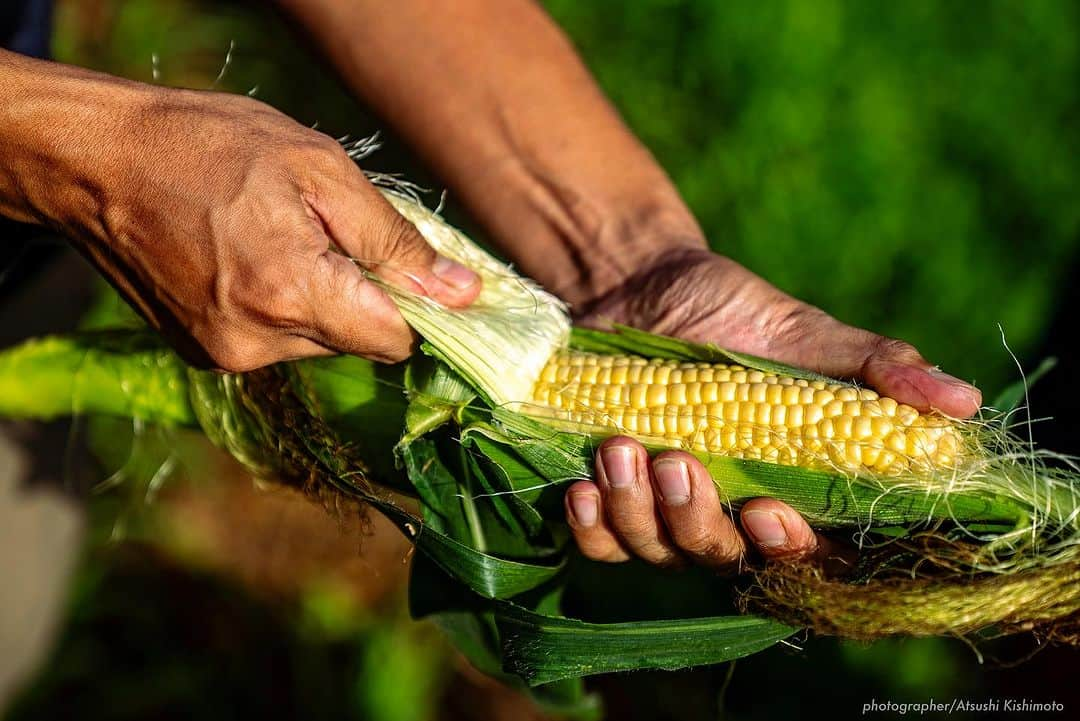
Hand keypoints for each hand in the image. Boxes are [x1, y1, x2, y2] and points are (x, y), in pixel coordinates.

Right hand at [3, 68, 478, 369]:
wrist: (97, 162)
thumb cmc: (211, 147)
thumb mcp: (319, 170)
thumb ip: (394, 242)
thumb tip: (462, 294)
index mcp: (292, 294)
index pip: (395, 341)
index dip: (413, 307)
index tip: (408, 271)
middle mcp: (259, 343)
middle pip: (357, 341)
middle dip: (361, 293)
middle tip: (326, 231)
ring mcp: (225, 356)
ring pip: (318, 342)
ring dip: (319, 299)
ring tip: (279, 237)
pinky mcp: (204, 356)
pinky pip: (276, 342)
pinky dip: (280, 307)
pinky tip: (251, 259)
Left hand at [563, 247, 981, 570]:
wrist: (635, 282)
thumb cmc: (729, 307)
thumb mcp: (802, 331)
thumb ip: (873, 369)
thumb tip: (962, 403)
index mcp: (788, 482)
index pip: (807, 548)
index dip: (791, 550)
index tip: (765, 511)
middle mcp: (729, 510)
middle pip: (723, 559)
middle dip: (697, 523)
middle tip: (678, 461)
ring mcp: (665, 510)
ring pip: (658, 554)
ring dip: (637, 513)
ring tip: (616, 449)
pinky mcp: (610, 499)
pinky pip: (601, 543)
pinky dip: (591, 526)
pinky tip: (580, 488)